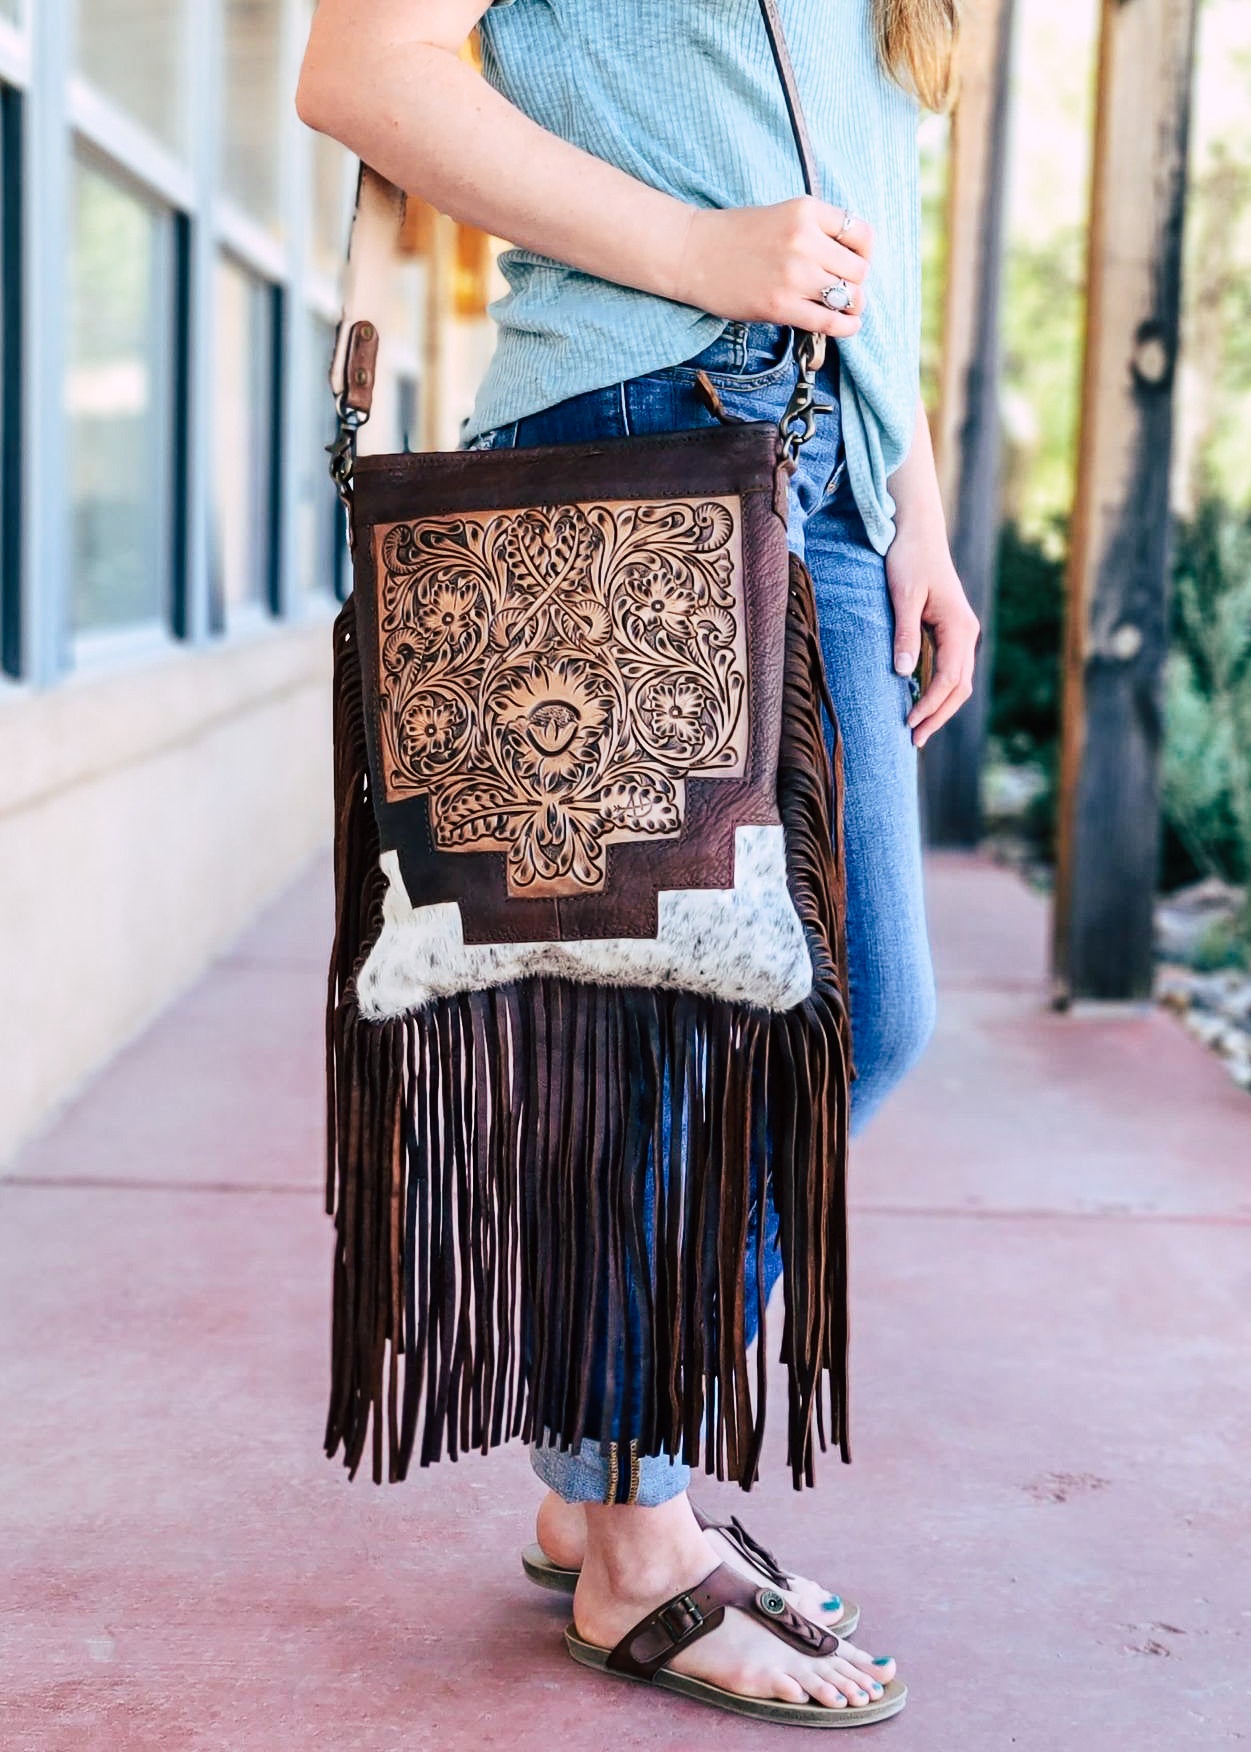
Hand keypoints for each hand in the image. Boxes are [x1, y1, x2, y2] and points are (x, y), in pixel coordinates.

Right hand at [676, 197, 872, 337]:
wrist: (692, 253)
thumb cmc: (736, 236)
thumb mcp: (782, 216)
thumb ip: (816, 231)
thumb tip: (851, 263)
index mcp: (807, 211)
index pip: (862, 235)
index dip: (864, 254)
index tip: (854, 264)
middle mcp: (804, 240)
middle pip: (858, 270)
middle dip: (855, 283)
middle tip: (840, 289)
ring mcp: (793, 274)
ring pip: (848, 296)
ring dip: (849, 306)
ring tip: (841, 309)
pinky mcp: (780, 305)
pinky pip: (829, 322)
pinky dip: (845, 328)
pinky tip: (846, 327)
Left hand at [886, 531, 980, 748]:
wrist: (917, 531)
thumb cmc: (908, 558)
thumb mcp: (902, 595)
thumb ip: (905, 634)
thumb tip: (904, 673)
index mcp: (959, 626)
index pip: (949, 678)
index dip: (931, 705)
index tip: (910, 724)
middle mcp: (966, 632)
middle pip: (959, 687)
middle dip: (938, 715)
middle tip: (914, 740)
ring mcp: (962, 632)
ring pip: (958, 681)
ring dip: (940, 707)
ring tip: (918, 730)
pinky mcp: (952, 630)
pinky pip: (951, 669)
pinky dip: (939, 691)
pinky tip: (921, 703)